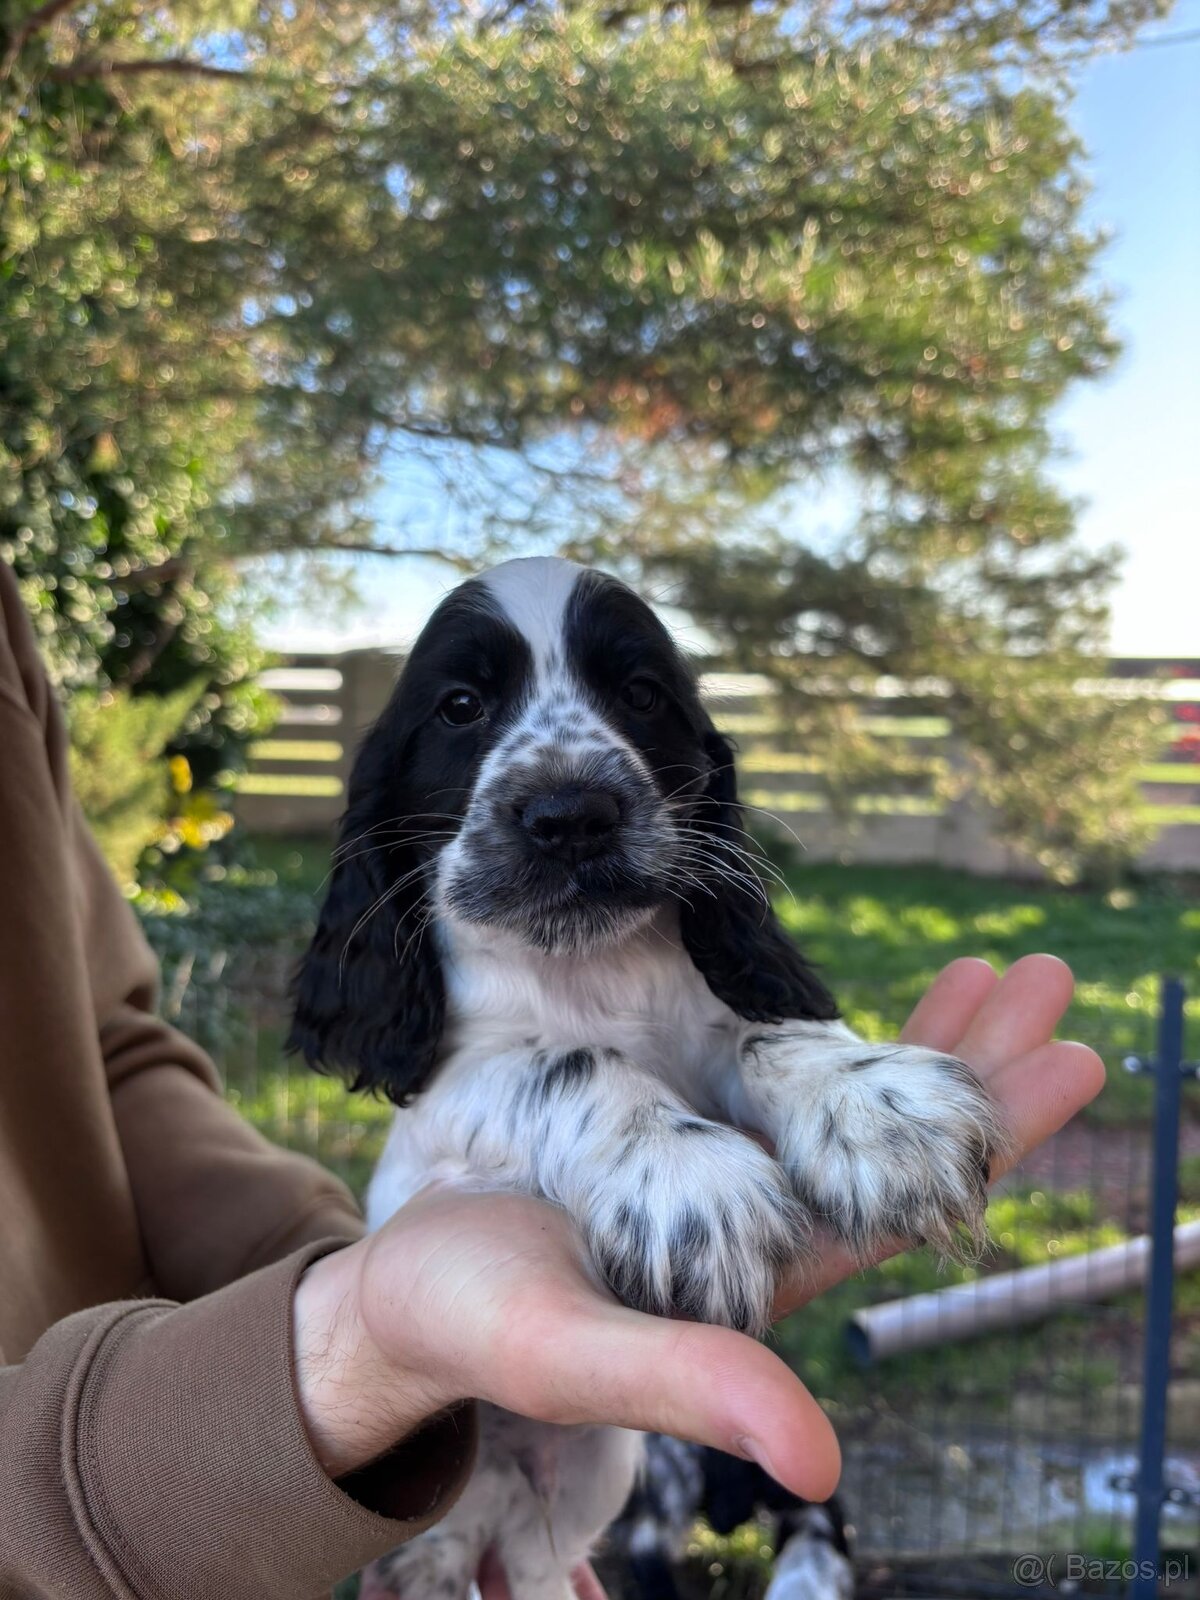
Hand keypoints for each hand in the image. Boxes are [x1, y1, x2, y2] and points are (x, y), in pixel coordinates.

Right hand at [293, 953, 1102, 1505]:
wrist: (404, 1283)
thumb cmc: (471, 1322)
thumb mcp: (568, 1353)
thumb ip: (685, 1386)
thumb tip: (822, 1456)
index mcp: (760, 1276)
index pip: (903, 1204)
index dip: (985, 1135)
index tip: (1064, 1058)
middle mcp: (764, 1222)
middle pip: (904, 1148)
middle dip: (983, 1068)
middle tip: (1055, 984)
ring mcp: (725, 1170)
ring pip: (853, 1103)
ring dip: (929, 1036)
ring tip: (1004, 969)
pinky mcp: (676, 1131)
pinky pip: (776, 1071)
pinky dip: (835, 1027)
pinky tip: (866, 992)